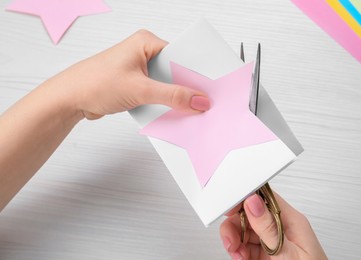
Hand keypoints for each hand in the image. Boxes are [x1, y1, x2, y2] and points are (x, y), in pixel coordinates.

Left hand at [55, 29, 209, 119]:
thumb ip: (173, 96)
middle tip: (201, 103)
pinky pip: (157, 93)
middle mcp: (144, 52)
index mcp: (147, 42)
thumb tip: (198, 100)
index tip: (209, 89)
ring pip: (167, 84)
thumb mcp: (141, 89)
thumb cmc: (95, 83)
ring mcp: (139, 69)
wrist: (70, 99)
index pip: (181, 55)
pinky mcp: (135, 84)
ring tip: (187, 110)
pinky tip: (170, 112)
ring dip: (174, 97)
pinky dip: (163, 103)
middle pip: (175, 71)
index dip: (195, 73)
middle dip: (186, 88)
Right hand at [220, 192, 326, 259]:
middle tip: (232, 240)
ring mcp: (272, 243)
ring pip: (244, 231)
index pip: (265, 198)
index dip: (245, 199)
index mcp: (291, 221)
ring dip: (235, 241)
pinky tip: (241, 257)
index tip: (231, 208)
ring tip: (237, 253)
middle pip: (249, 215)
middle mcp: (281, 230)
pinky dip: (237, 252)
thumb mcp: (288, 252)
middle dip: (235, 226)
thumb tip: (253, 201)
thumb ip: (269, 228)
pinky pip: (244, 247)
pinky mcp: (264, 256)